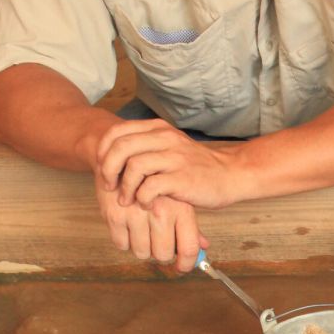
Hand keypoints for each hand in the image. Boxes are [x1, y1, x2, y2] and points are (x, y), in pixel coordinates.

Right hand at [94, 174, 208, 272]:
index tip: (182, 268)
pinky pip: (122, 245)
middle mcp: (161, 212)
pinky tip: (129, 224)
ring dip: (143, 246)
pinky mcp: (114, 215)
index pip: (188, 247)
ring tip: (143, 228)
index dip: (186, 264)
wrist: (125, 156)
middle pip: (164, 254)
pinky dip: (126, 239)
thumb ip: (191, 225)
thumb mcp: (178, 197)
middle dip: (162, 252)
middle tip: (159, 241)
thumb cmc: (156, 180)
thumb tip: (204, 247)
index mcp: (181, 208)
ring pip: (142, 252)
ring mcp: (137, 214)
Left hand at [96, 119, 247, 209]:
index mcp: (160, 129)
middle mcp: (166, 139)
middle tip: (110, 186)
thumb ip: (146, 145)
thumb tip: (112, 154)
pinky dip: (142, 198)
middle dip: (108, 170)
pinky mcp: (182, 178)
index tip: (105, 169)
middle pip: (120, 147)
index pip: (117, 131)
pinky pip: (149, 187)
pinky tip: (147, 204)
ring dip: (124, 187)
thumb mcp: (171, 146)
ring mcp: (175, 158)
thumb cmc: (196, 166)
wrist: (230, 175)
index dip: (103, 151)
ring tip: (127, 199)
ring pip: (133, 166)